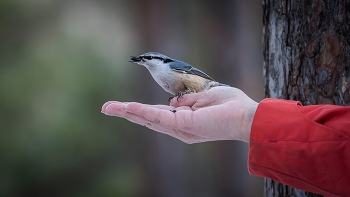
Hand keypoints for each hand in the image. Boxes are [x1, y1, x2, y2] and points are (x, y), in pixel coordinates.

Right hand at [101, 86, 257, 143]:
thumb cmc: (229, 104)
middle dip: (126, 113)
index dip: (138, 110)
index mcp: (183, 120)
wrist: (246, 115)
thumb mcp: (202, 97)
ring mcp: (181, 127)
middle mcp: (179, 127)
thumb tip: (173, 102)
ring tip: (109, 108)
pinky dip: (143, 112)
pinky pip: (160, 117)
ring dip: (128, 112)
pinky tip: (128, 108)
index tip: (122, 105)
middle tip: (105, 108)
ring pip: (149, 119)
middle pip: (148, 119)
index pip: (156, 114)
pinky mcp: (185, 125)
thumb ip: (185, 100)